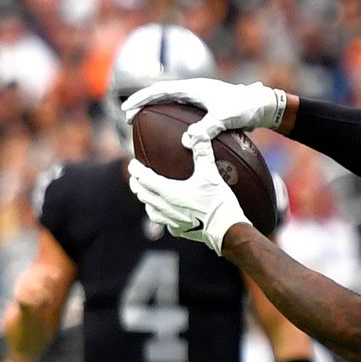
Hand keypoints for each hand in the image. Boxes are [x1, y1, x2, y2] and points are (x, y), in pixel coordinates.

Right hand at [122, 78, 286, 144]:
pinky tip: (169, 135)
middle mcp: (193, 91)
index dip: (141, 100)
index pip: (159, 91)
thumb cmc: (245, 108)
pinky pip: (182, 112)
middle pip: (161, 95)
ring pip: (170, 103)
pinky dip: (170, 119)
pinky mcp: (206, 109)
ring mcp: (199, 99)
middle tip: (127, 118)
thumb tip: (186, 142)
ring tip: (143, 125)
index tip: (126, 110)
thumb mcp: (226, 118)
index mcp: (193, 88)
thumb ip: (207, 129)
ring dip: (156, 112)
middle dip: (143, 104)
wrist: (263, 105)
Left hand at [127, 144, 247, 254]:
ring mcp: (172, 222)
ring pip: (151, 210)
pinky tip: (166, 215)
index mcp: (169, 192)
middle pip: (143, 194)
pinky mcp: (181, 231)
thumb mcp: (211, 173)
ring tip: (146, 195)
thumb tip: (196, 130)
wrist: (228, 230)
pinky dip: (161, 216)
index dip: (136, 170)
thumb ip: (202, 151)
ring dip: (146, 201)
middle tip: (136, 177)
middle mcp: (166, 208)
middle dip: (137, 184)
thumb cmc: (218, 202)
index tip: (132, 163)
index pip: (144, 178)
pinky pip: (165, 224)